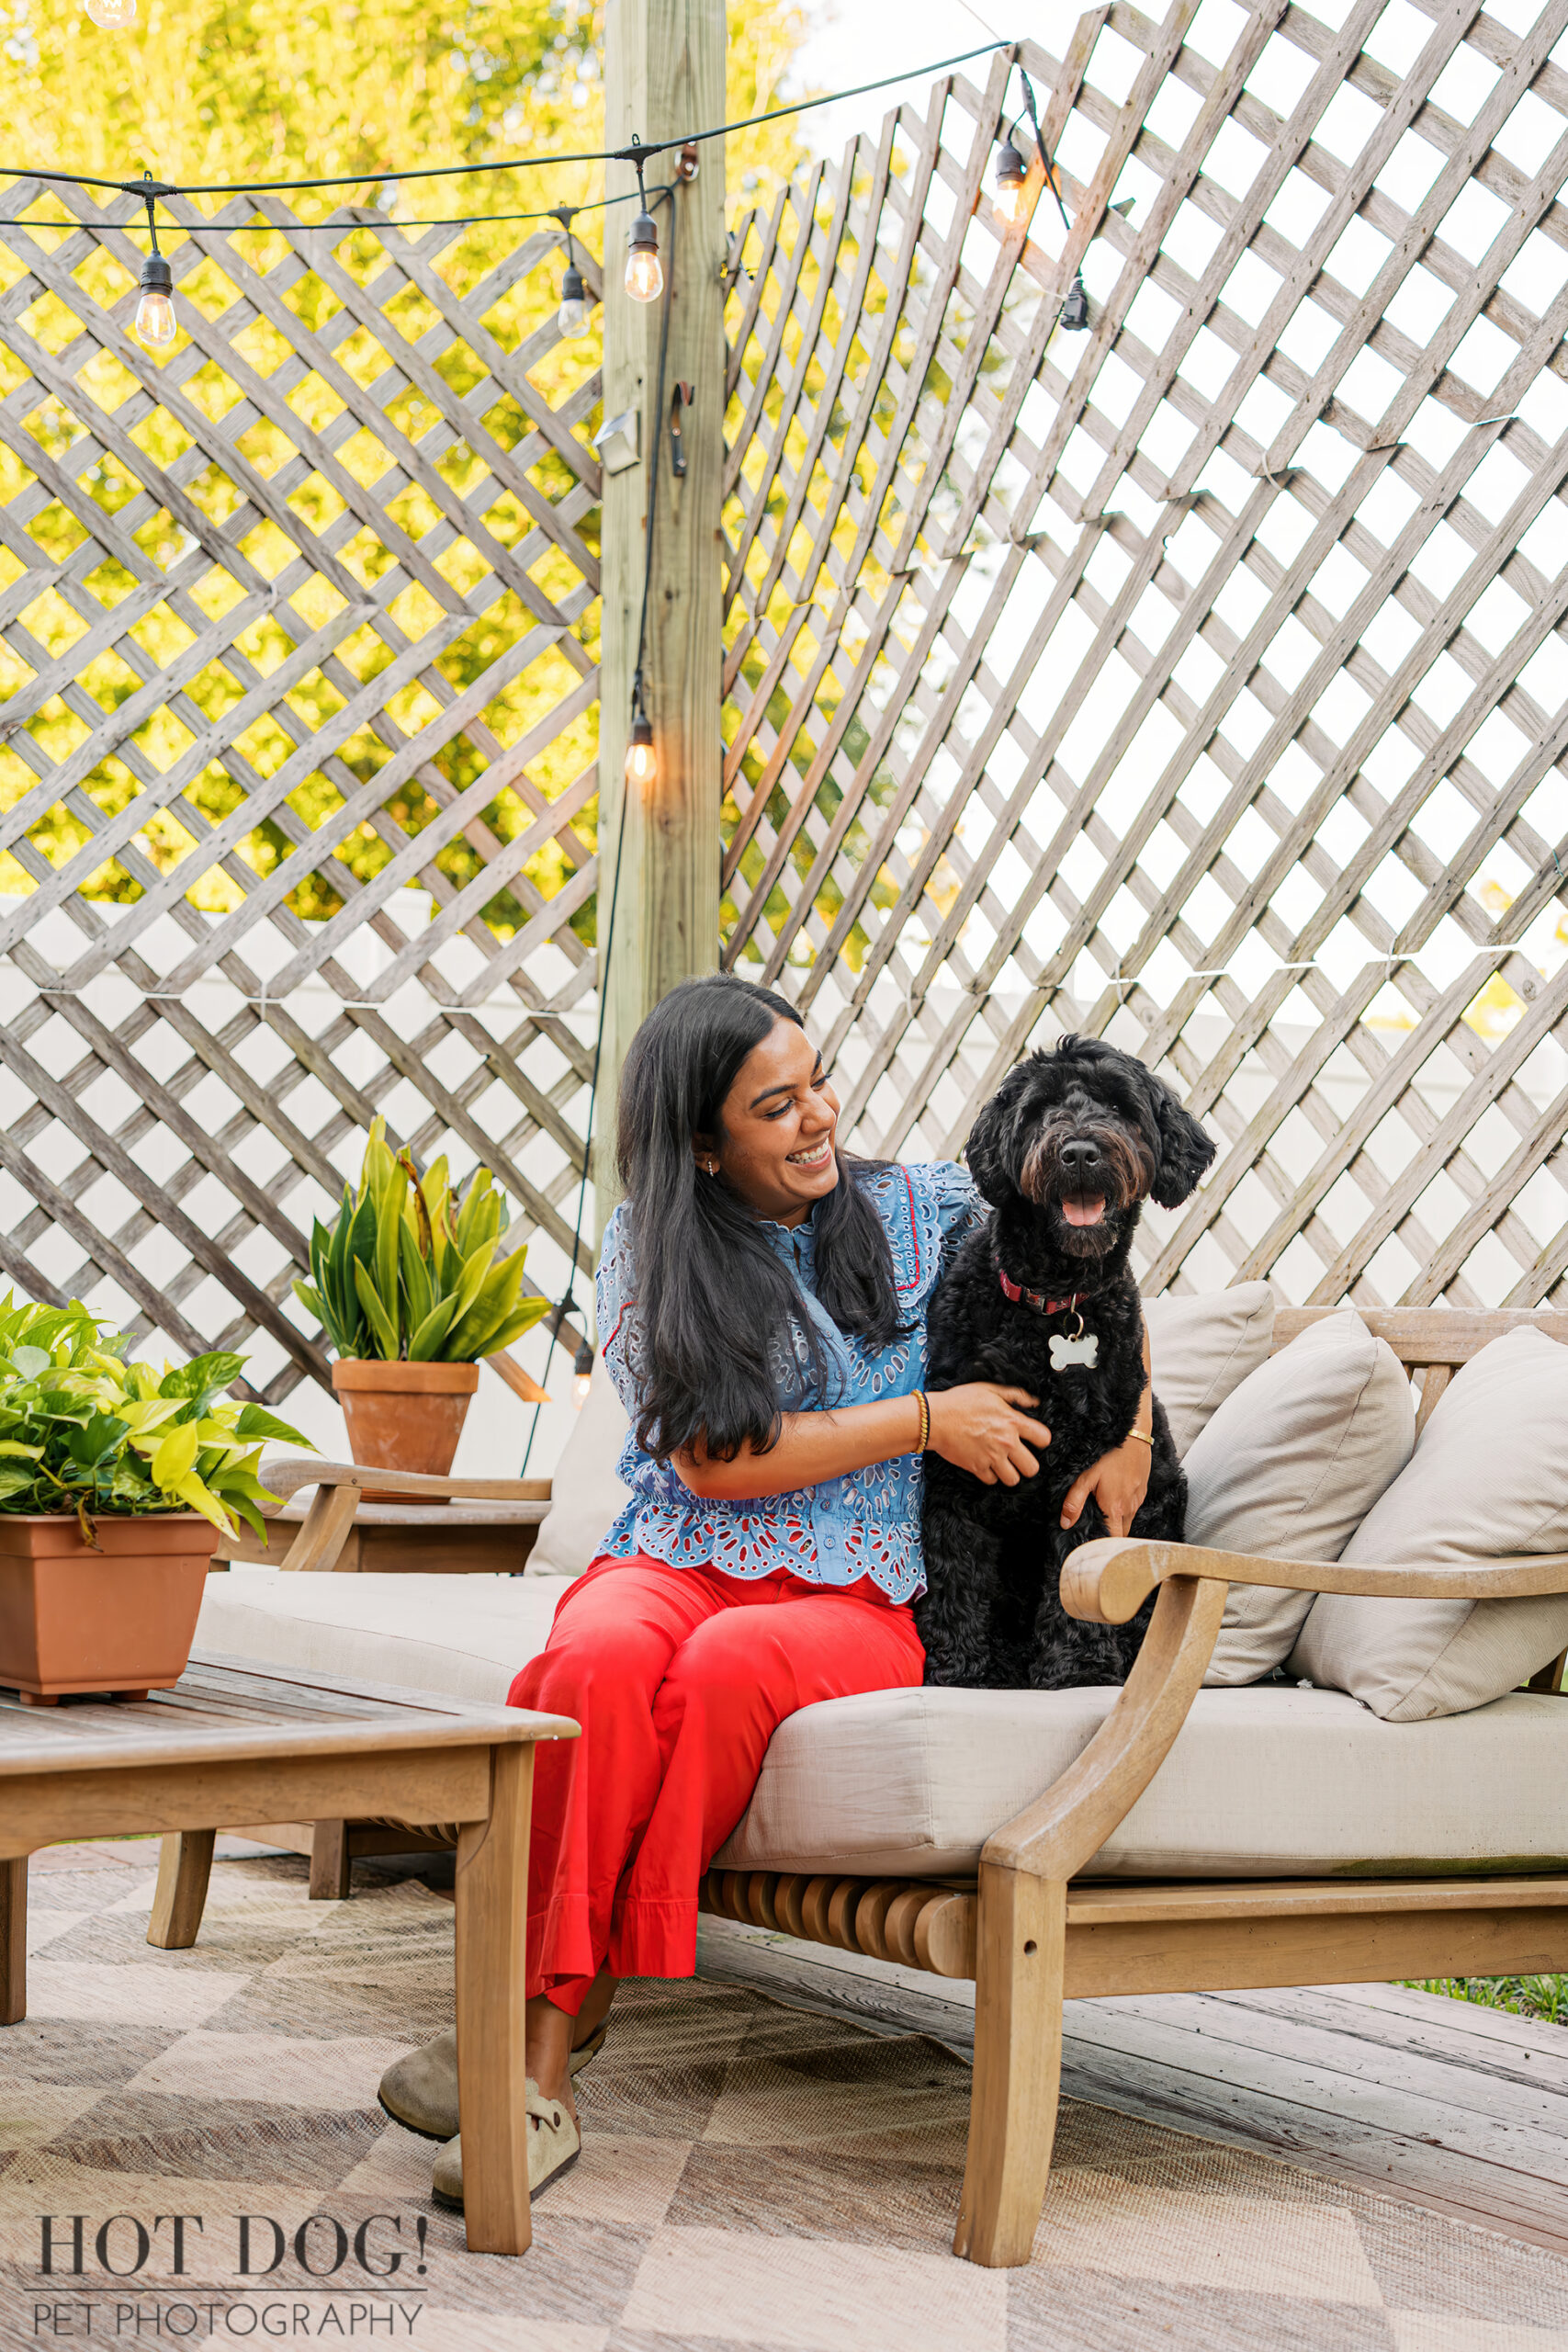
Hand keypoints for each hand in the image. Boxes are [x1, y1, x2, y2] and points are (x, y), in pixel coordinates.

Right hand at [927, 1384, 1049, 1485]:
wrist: (934, 1419)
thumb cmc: (960, 1401)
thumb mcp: (989, 1390)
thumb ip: (1015, 1395)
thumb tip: (1034, 1401)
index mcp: (1012, 1421)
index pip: (1043, 1439)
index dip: (1041, 1441)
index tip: (1034, 1441)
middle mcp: (1006, 1442)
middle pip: (1032, 1468)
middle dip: (1027, 1464)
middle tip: (1019, 1458)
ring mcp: (991, 1457)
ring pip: (1013, 1479)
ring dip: (1009, 1473)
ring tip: (1003, 1464)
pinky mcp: (976, 1468)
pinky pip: (992, 1481)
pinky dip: (990, 1475)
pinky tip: (986, 1464)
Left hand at [1060, 1433, 1151, 1536]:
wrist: (1133, 1435)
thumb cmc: (1109, 1453)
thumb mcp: (1086, 1476)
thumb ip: (1074, 1501)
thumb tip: (1065, 1523)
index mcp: (1115, 1508)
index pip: (1113, 1539)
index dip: (1103, 1545)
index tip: (1092, 1544)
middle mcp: (1130, 1507)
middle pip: (1122, 1533)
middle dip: (1110, 1535)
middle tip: (1094, 1529)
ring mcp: (1139, 1499)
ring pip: (1128, 1520)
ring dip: (1117, 1521)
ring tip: (1102, 1512)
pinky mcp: (1143, 1490)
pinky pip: (1134, 1507)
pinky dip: (1124, 1508)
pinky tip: (1113, 1497)